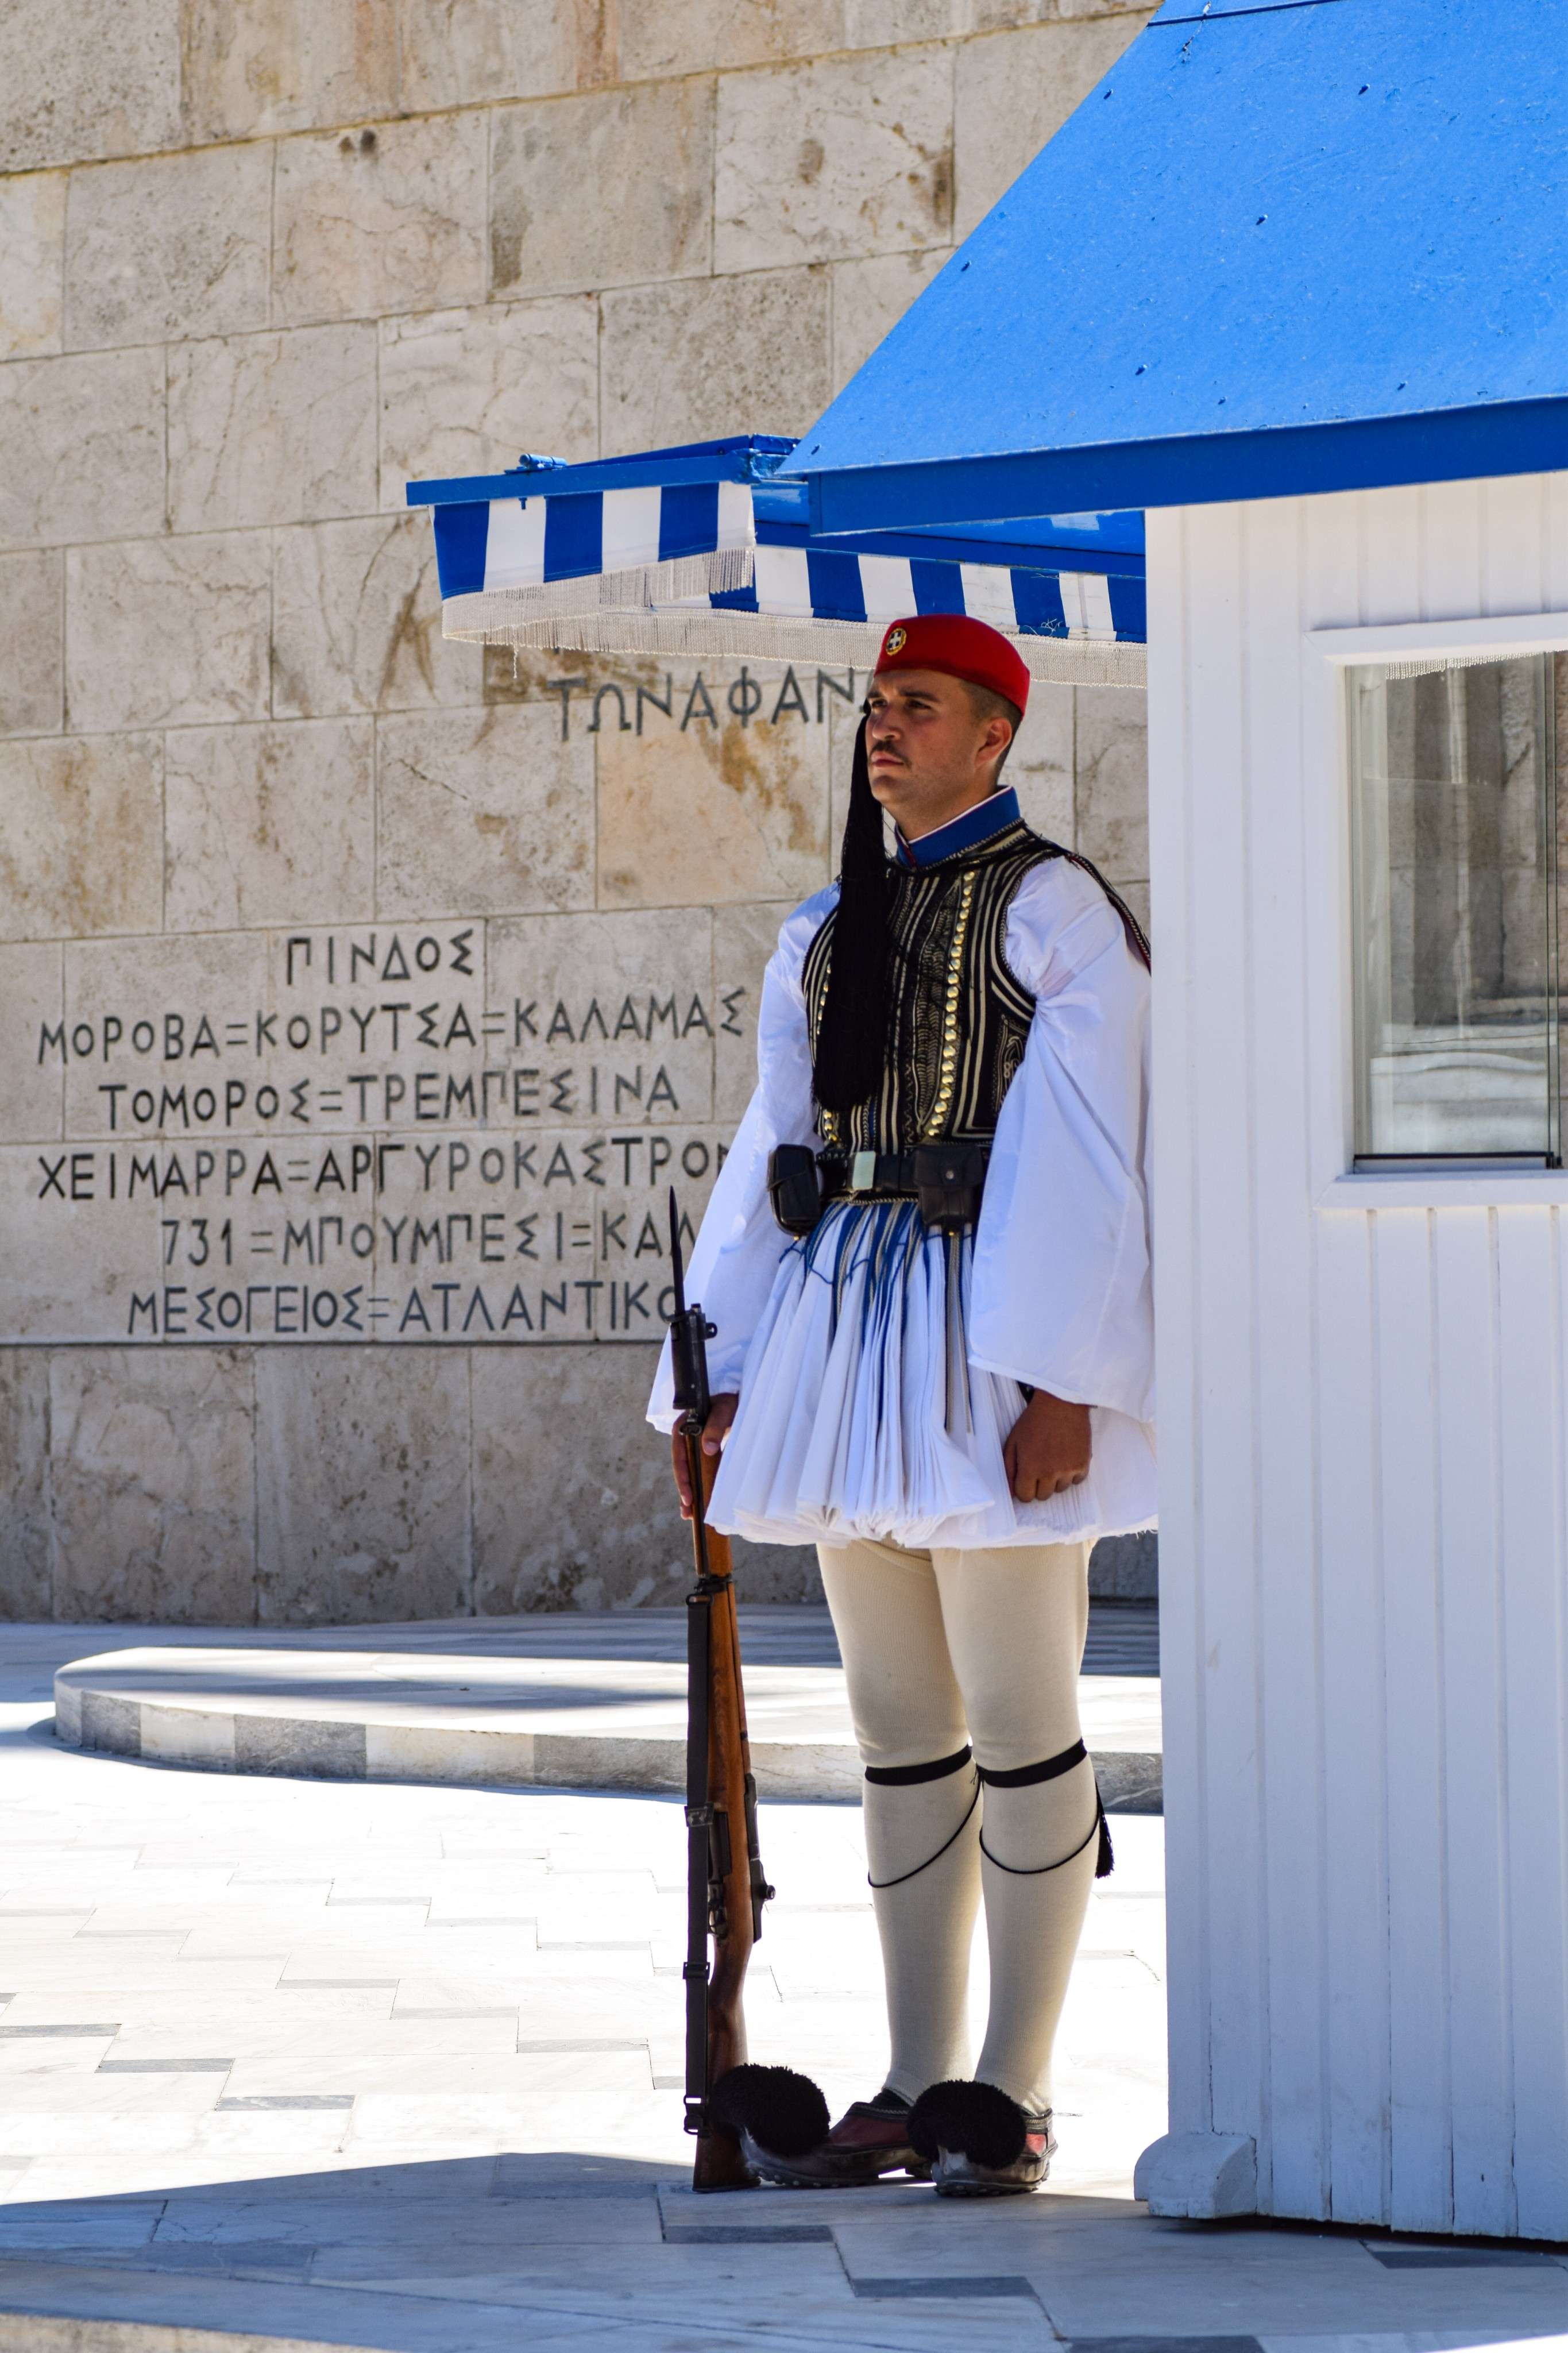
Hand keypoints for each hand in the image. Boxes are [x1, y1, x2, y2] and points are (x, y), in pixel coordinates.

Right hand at [671, 1392, 738, 1519]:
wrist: (738, 1400)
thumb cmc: (730, 1402)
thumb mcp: (724, 1410)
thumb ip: (715, 1426)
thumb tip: (707, 1449)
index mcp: (683, 1427)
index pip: (679, 1456)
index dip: (682, 1477)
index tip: (688, 1495)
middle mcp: (685, 1439)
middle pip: (682, 1469)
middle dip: (684, 1490)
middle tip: (688, 1511)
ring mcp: (694, 1447)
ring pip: (689, 1473)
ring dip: (689, 1492)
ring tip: (690, 1515)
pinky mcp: (703, 1453)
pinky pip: (698, 1471)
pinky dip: (699, 1486)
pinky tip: (698, 1503)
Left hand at [1004, 1390, 1090, 1501]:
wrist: (1061, 1403)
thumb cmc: (1034, 1421)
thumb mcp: (1013, 1442)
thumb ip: (1009, 1469)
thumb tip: (1011, 1493)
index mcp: (1030, 1468)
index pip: (1025, 1496)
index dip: (1023, 1487)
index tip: (1025, 1477)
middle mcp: (1050, 1473)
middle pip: (1043, 1496)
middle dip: (1039, 1485)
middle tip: (1039, 1466)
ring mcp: (1069, 1470)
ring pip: (1060, 1489)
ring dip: (1055, 1479)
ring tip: (1053, 1459)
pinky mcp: (1084, 1464)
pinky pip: (1077, 1481)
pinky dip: (1071, 1474)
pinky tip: (1066, 1458)